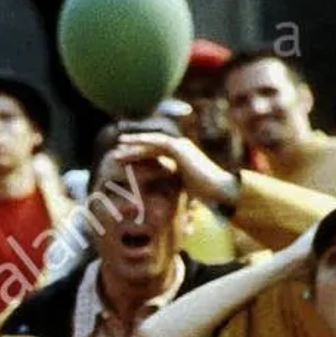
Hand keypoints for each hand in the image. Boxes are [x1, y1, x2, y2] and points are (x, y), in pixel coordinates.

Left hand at [109, 129, 237, 207]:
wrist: (218, 189)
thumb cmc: (204, 193)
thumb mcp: (182, 187)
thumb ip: (172, 184)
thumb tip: (161, 195)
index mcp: (182, 155)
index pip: (156, 152)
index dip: (140, 154)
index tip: (124, 158)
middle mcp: (181, 147)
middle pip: (152, 145)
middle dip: (134, 146)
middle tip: (117, 149)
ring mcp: (181, 146)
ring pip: (152, 141)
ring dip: (135, 143)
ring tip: (119, 145)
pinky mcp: (179, 148)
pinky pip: (157, 143)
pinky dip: (143, 143)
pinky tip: (131, 144)